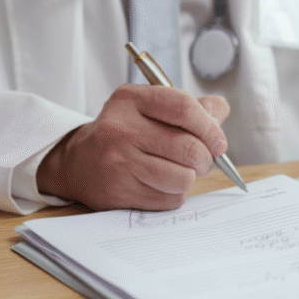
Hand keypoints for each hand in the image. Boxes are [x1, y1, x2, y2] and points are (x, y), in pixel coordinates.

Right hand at [37, 84, 229, 210]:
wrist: (78, 164)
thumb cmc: (124, 134)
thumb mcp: (147, 108)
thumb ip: (187, 107)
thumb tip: (219, 111)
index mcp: (131, 99)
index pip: (183, 107)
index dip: (210, 127)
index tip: (218, 142)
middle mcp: (121, 128)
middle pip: (188, 147)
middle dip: (205, 159)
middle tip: (201, 161)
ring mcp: (119, 162)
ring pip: (183, 178)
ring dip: (190, 179)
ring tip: (179, 172)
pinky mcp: (120, 191)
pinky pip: (169, 199)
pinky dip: (174, 194)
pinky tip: (160, 184)